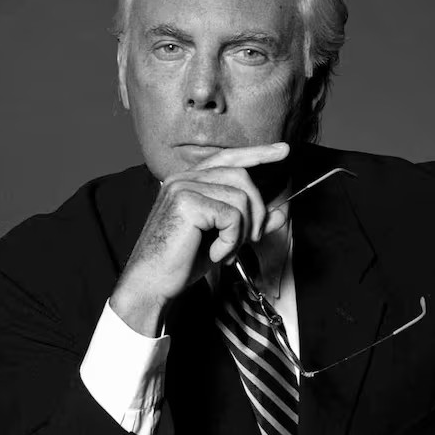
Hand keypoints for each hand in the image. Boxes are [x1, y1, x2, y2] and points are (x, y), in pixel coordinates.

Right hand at [110, 142, 289, 335]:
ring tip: (227, 250)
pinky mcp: (186, 203)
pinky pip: (232, 215)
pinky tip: (216, 253)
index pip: (228, 157)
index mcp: (188, 181)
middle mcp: (183, 178)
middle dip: (257, 210)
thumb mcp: (222, 238)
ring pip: (240, 197)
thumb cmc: (181, 262)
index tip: (283, 150)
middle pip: (241, 176)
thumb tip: (281, 212)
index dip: (257, 153)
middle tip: (251, 240)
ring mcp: (183, 187)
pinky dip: (232, 239)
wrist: (151, 284)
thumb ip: (249, 222)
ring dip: (243, 231)